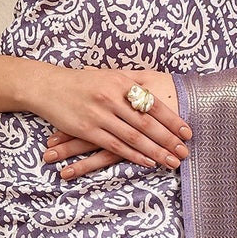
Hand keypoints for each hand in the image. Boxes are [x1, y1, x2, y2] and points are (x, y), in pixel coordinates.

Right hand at [35, 66, 190, 181]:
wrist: (49, 86)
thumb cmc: (83, 82)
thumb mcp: (110, 75)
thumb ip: (133, 83)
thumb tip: (159, 89)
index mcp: (122, 83)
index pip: (154, 104)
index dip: (173, 120)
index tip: (187, 133)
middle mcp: (113, 98)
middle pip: (148, 123)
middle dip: (169, 140)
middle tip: (185, 152)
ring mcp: (100, 115)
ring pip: (134, 137)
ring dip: (156, 151)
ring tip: (172, 161)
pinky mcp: (87, 130)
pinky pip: (115, 146)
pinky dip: (134, 155)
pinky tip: (148, 162)